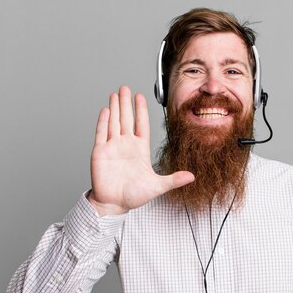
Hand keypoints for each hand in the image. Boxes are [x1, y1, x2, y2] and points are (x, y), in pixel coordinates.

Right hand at [88, 86, 193, 215]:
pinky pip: (102, 134)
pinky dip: (103, 122)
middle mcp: (126, 145)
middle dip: (126, 103)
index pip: (141, 125)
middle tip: (125, 88)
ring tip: (115, 94)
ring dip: (115, 108)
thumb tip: (192, 177)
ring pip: (114, 123)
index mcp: (140, 150)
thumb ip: (174, 180)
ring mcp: (112, 148)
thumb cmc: (134, 196)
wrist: (114, 205)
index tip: (140, 96)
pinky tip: (106, 110)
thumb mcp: (158, 186)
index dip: (141, 110)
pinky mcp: (100, 153)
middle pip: (126, 119)